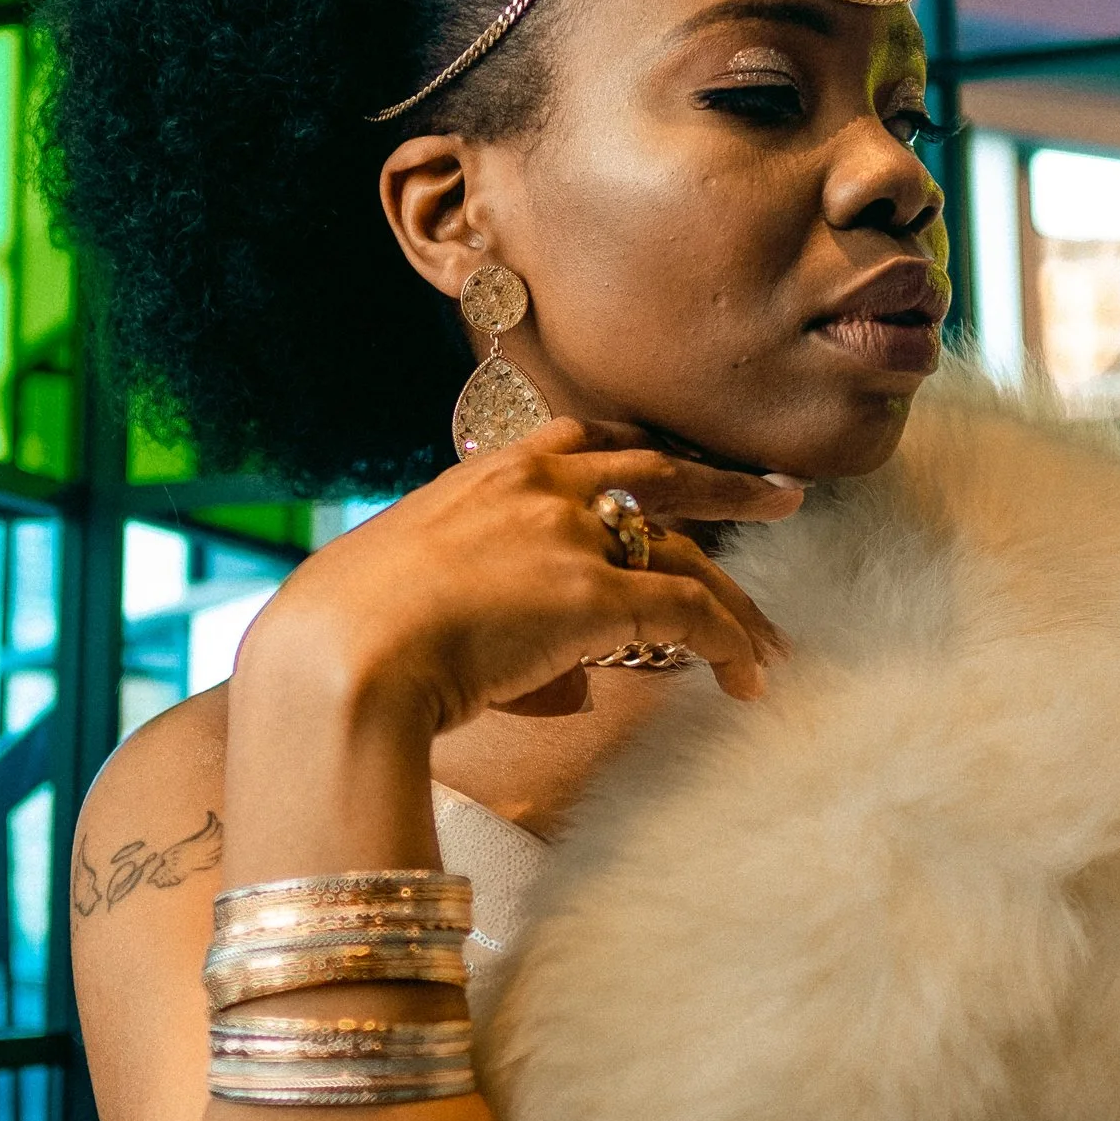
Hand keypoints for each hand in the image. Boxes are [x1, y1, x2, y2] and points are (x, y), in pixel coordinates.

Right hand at [237, 421, 801, 734]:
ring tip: (774, 638)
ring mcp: (571, 536)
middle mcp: (538, 486)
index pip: (580, 444)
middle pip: (655, 474)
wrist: (339, 653)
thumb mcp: (408, 587)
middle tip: (779, 497)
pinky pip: (688, 612)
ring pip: (683, 553)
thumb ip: (477, 605)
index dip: (634, 461)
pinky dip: (728, 641)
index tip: (669, 470)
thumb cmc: (346, 636)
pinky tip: (748, 676)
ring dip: (736, 600)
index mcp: (485, 472)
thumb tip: (553, 672)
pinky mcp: (595, 594)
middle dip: (723, 488)